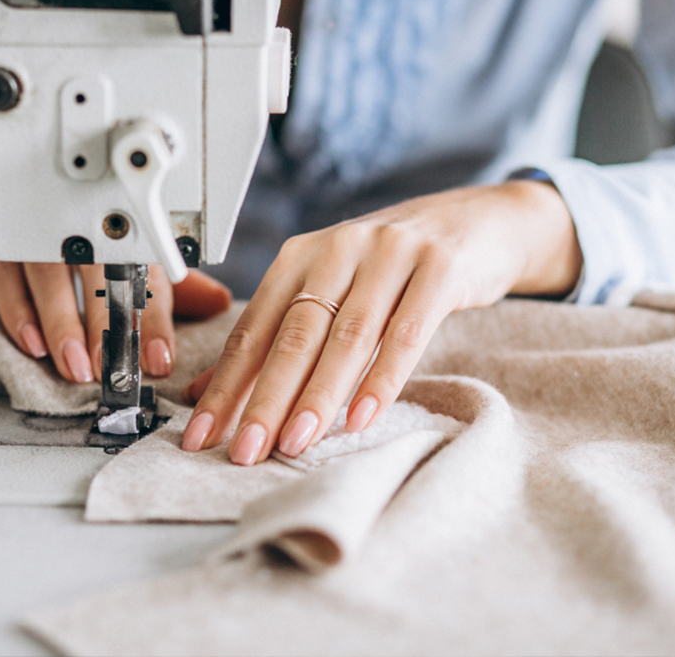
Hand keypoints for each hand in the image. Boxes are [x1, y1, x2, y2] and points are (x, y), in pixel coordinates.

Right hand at [0, 228, 230, 382]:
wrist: (9, 176)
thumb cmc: (79, 225)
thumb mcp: (125, 248)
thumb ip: (168, 281)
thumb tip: (218, 302)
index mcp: (122, 227)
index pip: (146, 273)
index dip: (154, 319)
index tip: (159, 358)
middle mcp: (82, 221)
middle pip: (100, 271)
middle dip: (108, 324)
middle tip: (112, 368)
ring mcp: (35, 223)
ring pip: (50, 271)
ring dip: (62, 323)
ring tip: (74, 365)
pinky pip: (3, 269)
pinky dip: (16, 310)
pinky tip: (31, 344)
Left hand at [181, 181, 581, 464]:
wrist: (472, 224)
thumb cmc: (389, 267)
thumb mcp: (329, 290)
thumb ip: (277, 337)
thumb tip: (210, 391)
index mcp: (300, 256)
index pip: (254, 329)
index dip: (224, 384)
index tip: (202, 434)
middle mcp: (338, 249)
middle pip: (295, 335)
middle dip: (265, 398)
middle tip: (246, 451)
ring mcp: (390, 254)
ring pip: (347, 336)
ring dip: (319, 395)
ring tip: (295, 442)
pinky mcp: (438, 267)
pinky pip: (407, 331)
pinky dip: (383, 377)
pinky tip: (362, 416)